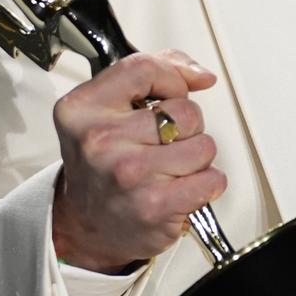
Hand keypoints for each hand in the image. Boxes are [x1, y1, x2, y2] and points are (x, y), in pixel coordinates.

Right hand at [49, 50, 225, 273]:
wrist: (86, 226)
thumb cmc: (101, 165)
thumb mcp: (105, 109)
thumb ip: (149, 74)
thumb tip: (199, 75)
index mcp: (83, 108)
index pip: (144, 68)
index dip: (172, 79)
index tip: (174, 93)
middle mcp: (101, 140)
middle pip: (185, 111)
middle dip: (186, 127)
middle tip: (163, 143)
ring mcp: (128, 174)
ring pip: (203, 146)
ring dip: (196, 158)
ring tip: (169, 168)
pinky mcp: (154, 206)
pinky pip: (212, 179)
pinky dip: (206, 184)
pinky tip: (181, 188)